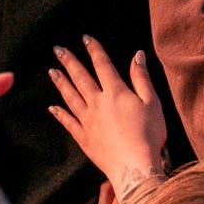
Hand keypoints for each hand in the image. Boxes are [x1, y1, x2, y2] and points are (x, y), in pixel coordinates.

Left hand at [50, 36, 167, 199]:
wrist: (134, 166)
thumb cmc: (149, 134)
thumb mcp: (152, 102)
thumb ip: (142, 78)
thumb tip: (137, 55)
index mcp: (116, 92)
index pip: (103, 65)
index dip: (94, 50)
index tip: (86, 38)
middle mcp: (98, 103)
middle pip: (81, 78)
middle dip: (69, 61)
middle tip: (58, 49)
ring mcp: (88, 121)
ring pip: (70, 97)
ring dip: (61, 83)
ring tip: (51, 72)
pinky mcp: (84, 138)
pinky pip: (68, 122)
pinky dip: (60, 114)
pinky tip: (52, 108)